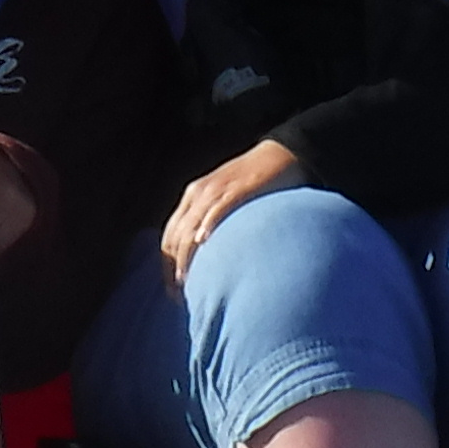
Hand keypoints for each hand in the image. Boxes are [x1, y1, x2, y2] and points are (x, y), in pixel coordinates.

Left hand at [159, 138, 307, 286]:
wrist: (281, 154)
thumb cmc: (256, 183)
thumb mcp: (226, 201)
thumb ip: (214, 223)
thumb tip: (208, 258)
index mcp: (193, 197)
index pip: (169, 235)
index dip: (167, 264)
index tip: (173, 289)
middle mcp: (199, 193)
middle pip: (175, 235)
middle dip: (173, 265)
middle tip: (178, 293)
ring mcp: (217, 190)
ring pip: (191, 225)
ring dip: (185, 254)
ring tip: (185, 280)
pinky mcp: (237, 188)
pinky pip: (217, 208)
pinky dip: (208, 225)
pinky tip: (203, 242)